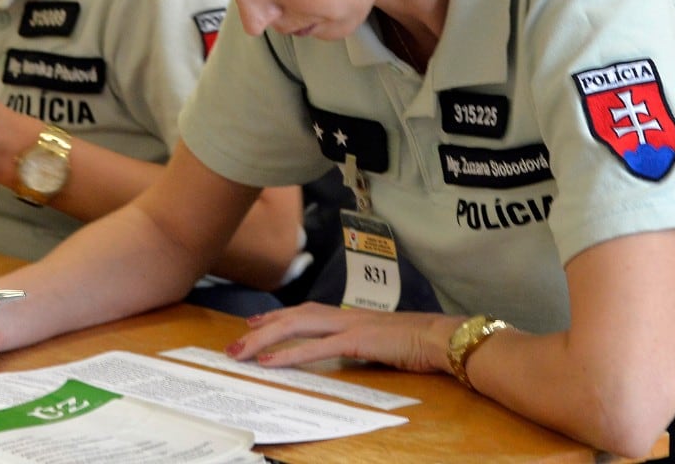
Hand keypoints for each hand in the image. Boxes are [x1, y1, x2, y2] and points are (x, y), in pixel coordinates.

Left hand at [227, 302, 462, 373]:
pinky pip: (316, 348)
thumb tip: (342, 353)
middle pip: (291, 318)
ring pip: (295, 328)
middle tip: (233, 343)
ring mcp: (348, 326)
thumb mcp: (378, 341)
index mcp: (348, 316)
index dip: (276, 317)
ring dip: (264, 340)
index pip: (303, 313)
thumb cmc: (415, 342)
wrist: (441, 337)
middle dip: (259, 330)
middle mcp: (342, 316)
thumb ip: (357, 343)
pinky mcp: (356, 341)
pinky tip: (270, 361)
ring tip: (240, 351)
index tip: (254, 323)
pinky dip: (290, 354)